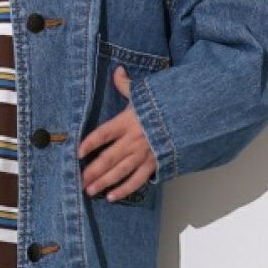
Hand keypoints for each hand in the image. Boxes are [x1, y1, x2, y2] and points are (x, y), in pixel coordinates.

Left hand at [78, 66, 157, 200]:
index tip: (77, 151)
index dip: (89, 142)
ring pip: (120, 172)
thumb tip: (117, 70)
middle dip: (92, 171)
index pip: (103, 133)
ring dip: (104, 182)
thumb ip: (126, 85)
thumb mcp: (144, 93)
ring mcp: (143, 154)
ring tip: (89, 190)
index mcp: (127, 121)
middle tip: (78, 181)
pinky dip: (125, 189)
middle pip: (108, 158)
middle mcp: (133, 140)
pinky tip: (112, 196)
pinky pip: (137, 180)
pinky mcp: (154, 164)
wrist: (190, 118)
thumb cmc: (165, 105)